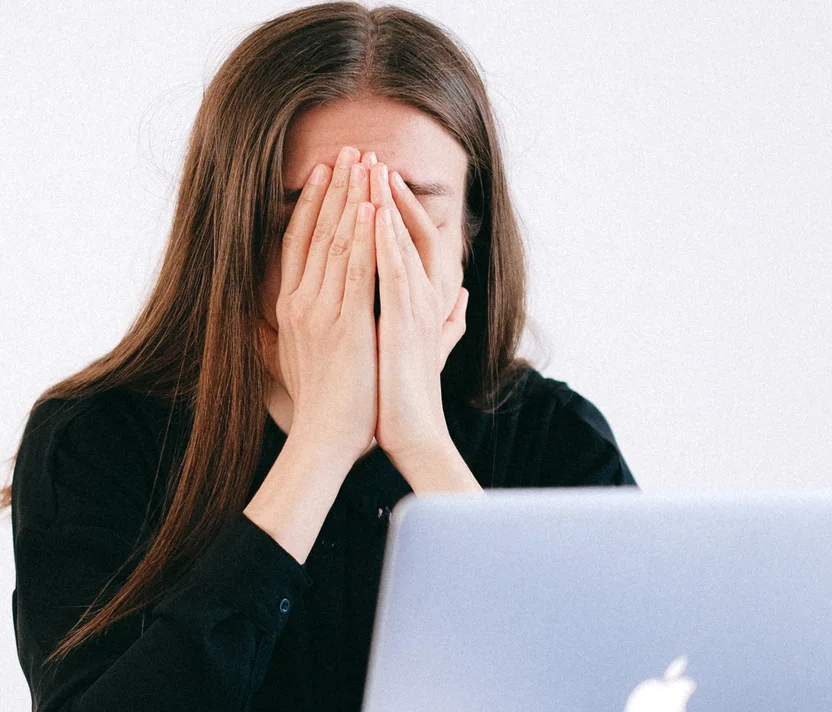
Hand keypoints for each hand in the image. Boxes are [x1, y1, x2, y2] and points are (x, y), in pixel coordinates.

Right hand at [267, 145, 379, 466]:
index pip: (298, 242)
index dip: (312, 203)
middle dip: (335, 188)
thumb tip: (275, 321)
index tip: (326, 171)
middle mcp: (300, 303)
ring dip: (352, 198)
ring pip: (336, 243)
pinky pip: (355, 271)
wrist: (325, 438)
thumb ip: (290, 333)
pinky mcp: (346, 325)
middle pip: (316, 232)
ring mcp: (321, 312)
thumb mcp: (296, 360)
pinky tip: (372, 207)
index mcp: (290, 308)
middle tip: (350, 149)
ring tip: (365, 162)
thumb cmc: (319, 405)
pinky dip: (363, 237)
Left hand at [369, 161, 469, 465]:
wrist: (413, 436)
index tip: (372, 178)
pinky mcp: (404, 325)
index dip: (394, 208)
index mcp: (424, 301)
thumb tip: (463, 300)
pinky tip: (372, 215)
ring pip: (401, 244)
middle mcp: (425, 299)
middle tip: (368, 155)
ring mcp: (416, 310)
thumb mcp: (424, 348)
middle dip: (386, 193)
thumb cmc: (408, 397)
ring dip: (386, 204)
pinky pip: (393, 274)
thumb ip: (446, 322)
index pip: (411, 241)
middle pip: (406, 231)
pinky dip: (384, 242)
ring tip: (370, 168)